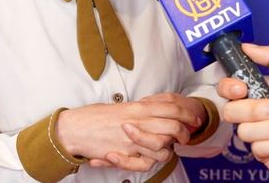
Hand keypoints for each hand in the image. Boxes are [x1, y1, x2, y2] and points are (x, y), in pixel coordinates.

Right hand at [56, 96, 201, 171]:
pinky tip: (152, 155)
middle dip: (185, 132)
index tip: (193, 117)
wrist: (76, 128)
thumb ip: (139, 110)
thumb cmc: (96, 117)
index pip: (171, 106)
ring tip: (170, 147)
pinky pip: (148, 161)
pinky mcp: (126, 153)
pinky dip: (153, 160)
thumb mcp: (121, 107)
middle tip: (187, 136)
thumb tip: (153, 109)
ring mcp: (133, 139)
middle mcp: (138, 121)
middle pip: (173, 126)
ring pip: (164, 146)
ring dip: (170, 148)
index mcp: (138, 107)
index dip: (186, 112)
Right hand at [216, 44, 268, 178]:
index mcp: (258, 91)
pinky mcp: (264, 154)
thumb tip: (248, 46)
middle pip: (231, 111)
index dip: (229, 88)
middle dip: (259, 111)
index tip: (242, 89)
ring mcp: (258, 135)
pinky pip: (259, 150)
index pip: (227, 88)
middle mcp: (254, 113)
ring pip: (246, 132)